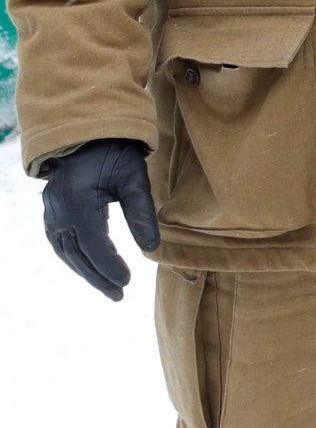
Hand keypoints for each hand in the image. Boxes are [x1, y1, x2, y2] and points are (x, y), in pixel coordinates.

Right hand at [41, 138, 160, 300]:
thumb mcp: (134, 177)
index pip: (95, 245)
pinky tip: (90, 269)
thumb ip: (141, 212)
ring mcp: (51, 212)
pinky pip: (61, 243)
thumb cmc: (115, 151)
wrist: (88, 131)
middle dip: (98, 278)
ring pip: (66, 253)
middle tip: (120, 295)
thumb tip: (151, 248)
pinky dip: (76, 259)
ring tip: (110, 288)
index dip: (109, 267)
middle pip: (77, 255)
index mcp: (77, 203)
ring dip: (86, 272)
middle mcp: (59, 212)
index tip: (128, 282)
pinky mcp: (52, 212)